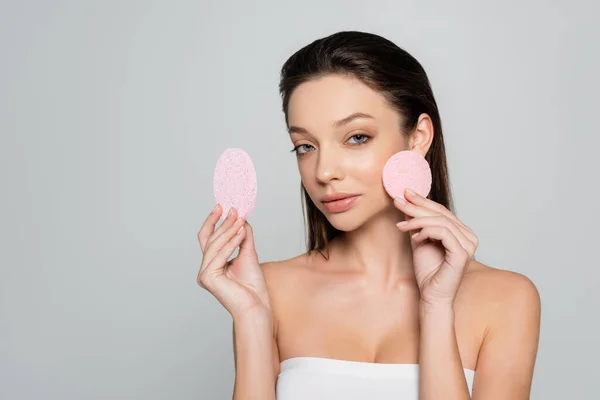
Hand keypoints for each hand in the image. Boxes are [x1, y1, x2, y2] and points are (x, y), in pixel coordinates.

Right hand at [197, 204, 271, 319]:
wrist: (257, 305)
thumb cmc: (253, 285)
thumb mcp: (248, 253)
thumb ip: (242, 236)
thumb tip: (241, 218)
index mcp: (212, 265)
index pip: (208, 238)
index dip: (212, 221)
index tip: (221, 206)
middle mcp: (205, 269)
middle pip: (211, 240)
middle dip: (223, 223)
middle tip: (234, 210)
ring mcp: (204, 275)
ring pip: (214, 246)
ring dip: (228, 231)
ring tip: (240, 220)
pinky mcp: (207, 278)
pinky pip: (219, 255)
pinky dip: (231, 243)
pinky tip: (241, 233)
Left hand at [394, 189, 478, 307]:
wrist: (431, 295)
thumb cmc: (428, 272)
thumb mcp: (419, 240)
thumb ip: (417, 223)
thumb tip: (407, 203)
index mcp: (462, 232)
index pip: (442, 211)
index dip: (423, 201)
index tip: (405, 193)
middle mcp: (469, 236)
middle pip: (441, 214)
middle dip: (417, 206)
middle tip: (399, 201)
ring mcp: (468, 244)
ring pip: (441, 222)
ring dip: (417, 221)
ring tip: (401, 226)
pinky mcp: (462, 253)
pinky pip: (443, 233)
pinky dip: (426, 231)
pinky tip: (415, 237)